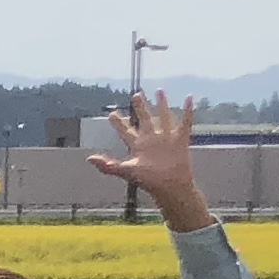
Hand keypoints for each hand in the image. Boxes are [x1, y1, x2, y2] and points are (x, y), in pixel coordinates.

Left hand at [88, 90, 207, 224]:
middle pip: (144, 119)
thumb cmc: (148, 181)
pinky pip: (185, 122)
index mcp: (137, 146)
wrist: (170, 187)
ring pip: (163, 117)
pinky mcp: (180, 140)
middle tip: (136, 94)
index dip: (118, 122)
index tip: (112, 113)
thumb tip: (89, 159)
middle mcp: (151, 139)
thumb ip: (108, 165)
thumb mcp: (126, 171)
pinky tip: (188, 98)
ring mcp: (166, 139)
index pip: (125, 130)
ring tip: (159, 91)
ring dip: (162, 104)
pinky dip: (188, 111)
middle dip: (140, 107)